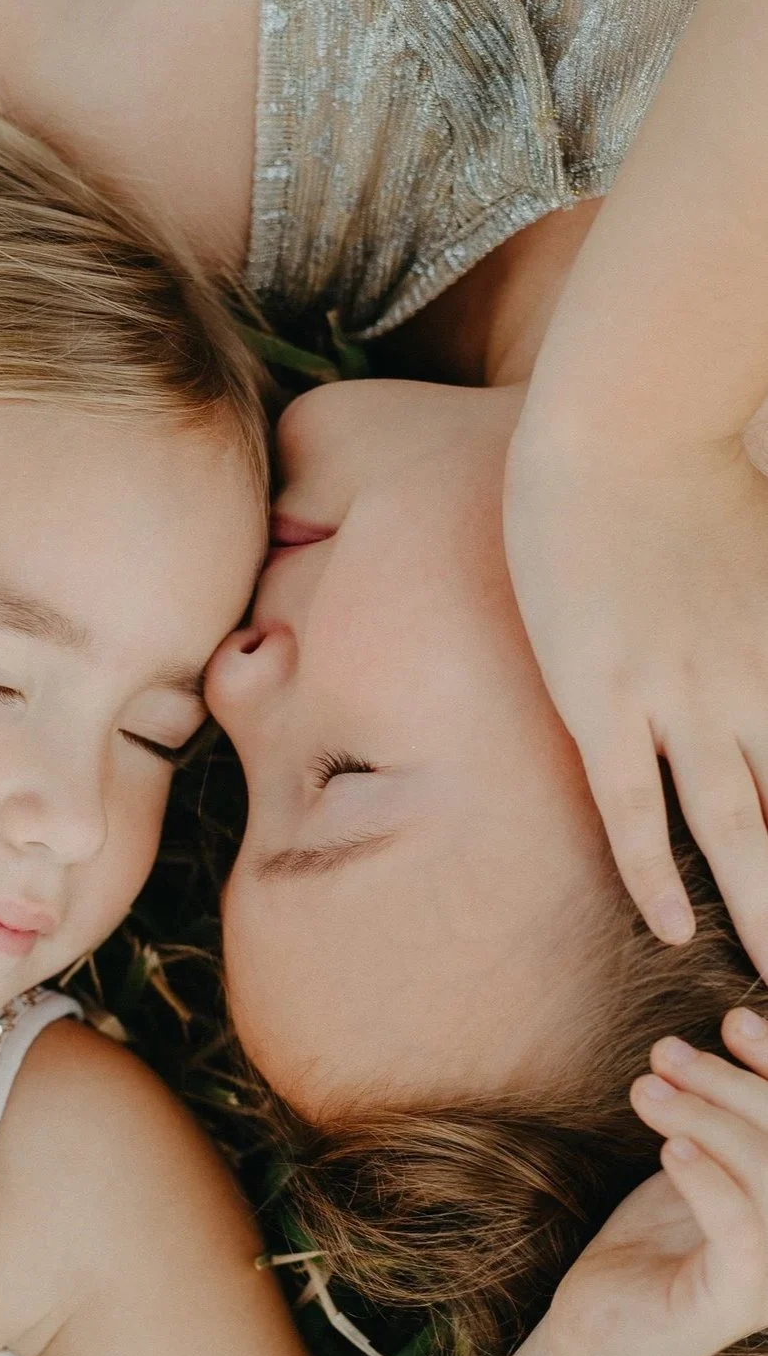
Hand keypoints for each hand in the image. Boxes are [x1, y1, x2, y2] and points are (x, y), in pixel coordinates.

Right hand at [504, 417, 767, 964]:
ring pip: (737, 832)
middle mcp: (755, 688)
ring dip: (765, 911)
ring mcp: (679, 696)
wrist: (620, 426)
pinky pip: (632, 807)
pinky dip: (655, 874)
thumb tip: (767, 678)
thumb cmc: (697, 479)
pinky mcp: (603, 698)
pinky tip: (673, 929)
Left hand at [546, 1009, 767, 1355]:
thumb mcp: (704, 1154)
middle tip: (666, 1052)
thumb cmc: (661, 1228)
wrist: (602, 1315)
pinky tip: (670, 1148)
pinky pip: (740, 1230)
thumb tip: (741, 1020)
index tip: (735, 1019)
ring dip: (706, 1116)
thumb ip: (733, 1110)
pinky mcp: (735, 1302)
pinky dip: (706, 1178)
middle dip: (732, 1082)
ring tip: (647, 1089)